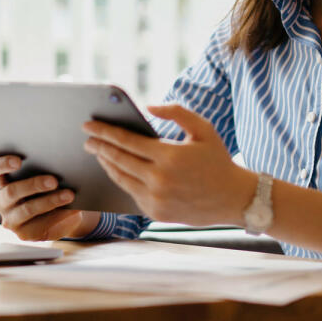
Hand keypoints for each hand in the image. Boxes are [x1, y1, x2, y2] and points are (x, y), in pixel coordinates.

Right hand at [0, 156, 96, 240]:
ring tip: (68, 195)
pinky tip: (71, 209)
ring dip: (50, 201)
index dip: (1, 164)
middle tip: (54, 180)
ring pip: (27, 209)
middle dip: (34, 185)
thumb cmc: (49, 186)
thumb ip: (42, 167)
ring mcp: (10, 219)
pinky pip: (40, 225)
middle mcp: (1, 200)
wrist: (62, 213)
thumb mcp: (43, 174)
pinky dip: (58, 215)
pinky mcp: (24, 234)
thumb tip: (58, 162)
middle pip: (11, 191)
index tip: (18, 161)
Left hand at [82, 104, 255, 225]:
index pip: (126, 141)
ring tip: (99, 153)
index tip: (88, 125)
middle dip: (99, 147)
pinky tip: (117, 170)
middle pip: (118, 160)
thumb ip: (176, 112)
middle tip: (87, 139)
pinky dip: (122, 180)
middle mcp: (159, 179)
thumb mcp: (203, 128)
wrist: (234, 198)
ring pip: (120, 178)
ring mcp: (156, 199)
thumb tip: (148, 108)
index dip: (104, 132)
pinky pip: (131, 193)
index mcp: (169, 156)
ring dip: (107, 164)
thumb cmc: (218, 160)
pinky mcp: (155, 213)